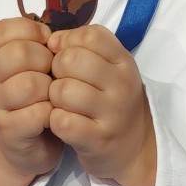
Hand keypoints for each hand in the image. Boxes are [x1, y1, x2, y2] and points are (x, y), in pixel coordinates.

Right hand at [0, 15, 61, 182]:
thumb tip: (54, 36)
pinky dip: (52, 114)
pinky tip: (53, 117)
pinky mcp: (7, 130)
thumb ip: (43, 46)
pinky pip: (37, 114)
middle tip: (53, 76)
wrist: (33, 145)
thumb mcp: (40, 66)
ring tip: (53, 99)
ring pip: (29, 84)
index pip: (4, 30)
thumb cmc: (40, 99)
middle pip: (19, 52)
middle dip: (46, 62)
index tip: (47, 48)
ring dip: (50, 91)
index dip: (32, 34)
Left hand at [48, 23, 155, 185]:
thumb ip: (80, 46)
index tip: (68, 59)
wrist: (133, 148)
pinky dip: (55, 121)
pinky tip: (63, 122)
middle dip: (56, 71)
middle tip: (62, 84)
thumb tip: (52, 41)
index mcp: (124, 62)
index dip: (69, 44)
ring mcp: (113, 113)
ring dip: (54, 98)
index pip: (89, 36)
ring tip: (63, 105)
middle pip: (70, 59)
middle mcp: (122, 85)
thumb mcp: (108, 68)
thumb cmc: (110, 102)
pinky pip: (61, 121)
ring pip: (62, 90)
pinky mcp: (98, 140)